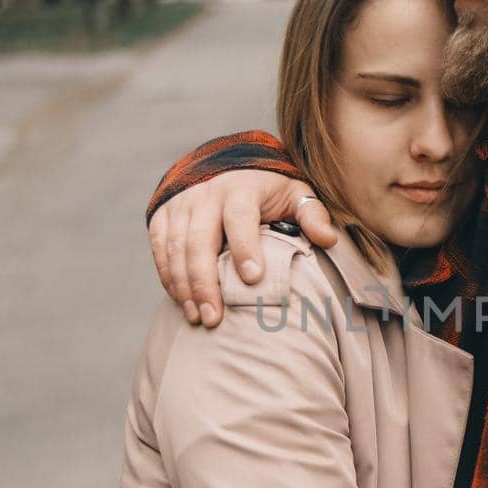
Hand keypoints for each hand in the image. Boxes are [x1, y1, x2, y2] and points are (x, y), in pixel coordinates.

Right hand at [148, 171, 336, 327]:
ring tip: (198, 318)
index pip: (240, 217)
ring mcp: (182, 204)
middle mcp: (207, 193)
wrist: (227, 168)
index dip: (245, 247)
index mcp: (242, 187)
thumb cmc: (268, 192)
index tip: (254, 279)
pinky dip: (168, 277)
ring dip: (184, 286)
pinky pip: (160, 248)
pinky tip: (182, 302)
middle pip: (199, 239)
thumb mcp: (295, 195)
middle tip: (214, 318)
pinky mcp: (163, 215)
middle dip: (205, 282)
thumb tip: (328, 239)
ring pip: (176, 248)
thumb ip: (312, 215)